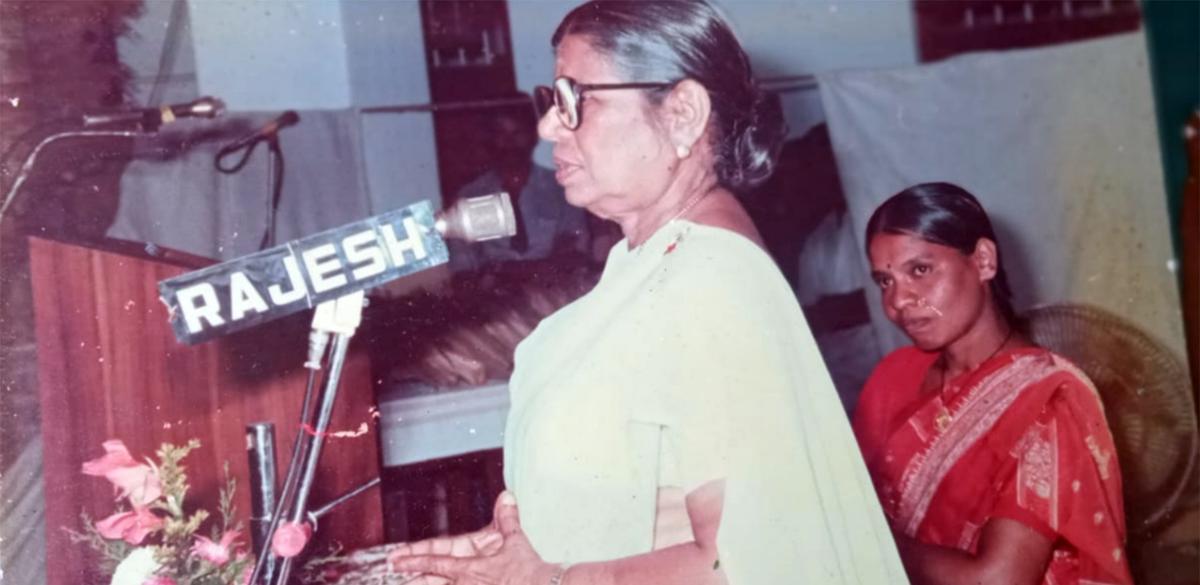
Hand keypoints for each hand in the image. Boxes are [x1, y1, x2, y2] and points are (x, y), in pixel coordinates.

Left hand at [390, 491, 558, 584]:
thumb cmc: (527, 570)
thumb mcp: (515, 541)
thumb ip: (507, 519)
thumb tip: (506, 496)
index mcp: (470, 567)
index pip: (435, 560)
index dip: (414, 558)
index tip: (396, 559)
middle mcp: (465, 584)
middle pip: (431, 581)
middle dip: (412, 577)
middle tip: (393, 573)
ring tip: (406, 584)